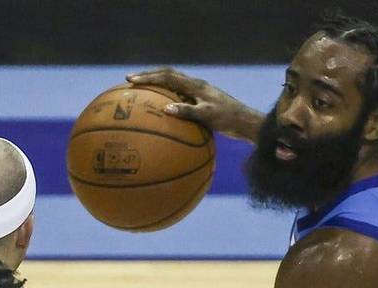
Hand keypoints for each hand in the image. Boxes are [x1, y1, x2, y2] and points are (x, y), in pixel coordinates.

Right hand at [126, 67, 263, 141]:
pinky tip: (162, 107)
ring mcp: (199, 92)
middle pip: (168, 75)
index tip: (131, 80)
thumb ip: (188, 111)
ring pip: (174, 83)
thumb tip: (167, 108)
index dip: (148, 77)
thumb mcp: (208, 116)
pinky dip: (168, 96)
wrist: (246, 122)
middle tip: (131, 80)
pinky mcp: (202, 100)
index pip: (167, 76)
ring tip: (142, 90)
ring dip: (158, 83)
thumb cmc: (228, 119)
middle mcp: (196, 85)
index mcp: (195, 85)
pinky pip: (180, 94)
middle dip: (149, 76)